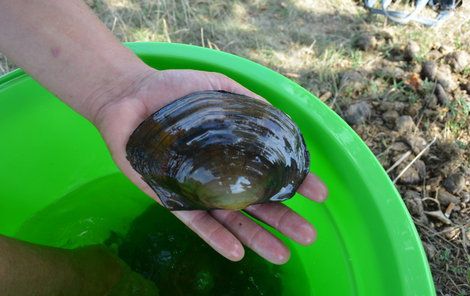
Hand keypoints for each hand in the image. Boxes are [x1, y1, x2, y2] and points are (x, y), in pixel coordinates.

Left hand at [94, 68, 327, 263]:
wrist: (129, 96)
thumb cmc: (174, 91)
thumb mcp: (218, 88)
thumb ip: (247, 103)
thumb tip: (279, 118)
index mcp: (234, 151)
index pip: (270, 171)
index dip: (295, 183)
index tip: (319, 195)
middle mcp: (219, 174)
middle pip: (255, 202)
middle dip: (283, 219)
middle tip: (310, 235)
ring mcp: (196, 188)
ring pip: (231, 219)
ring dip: (256, 237)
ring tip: (283, 254)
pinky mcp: (170, 196)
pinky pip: (195, 221)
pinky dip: (215, 237)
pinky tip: (237, 253)